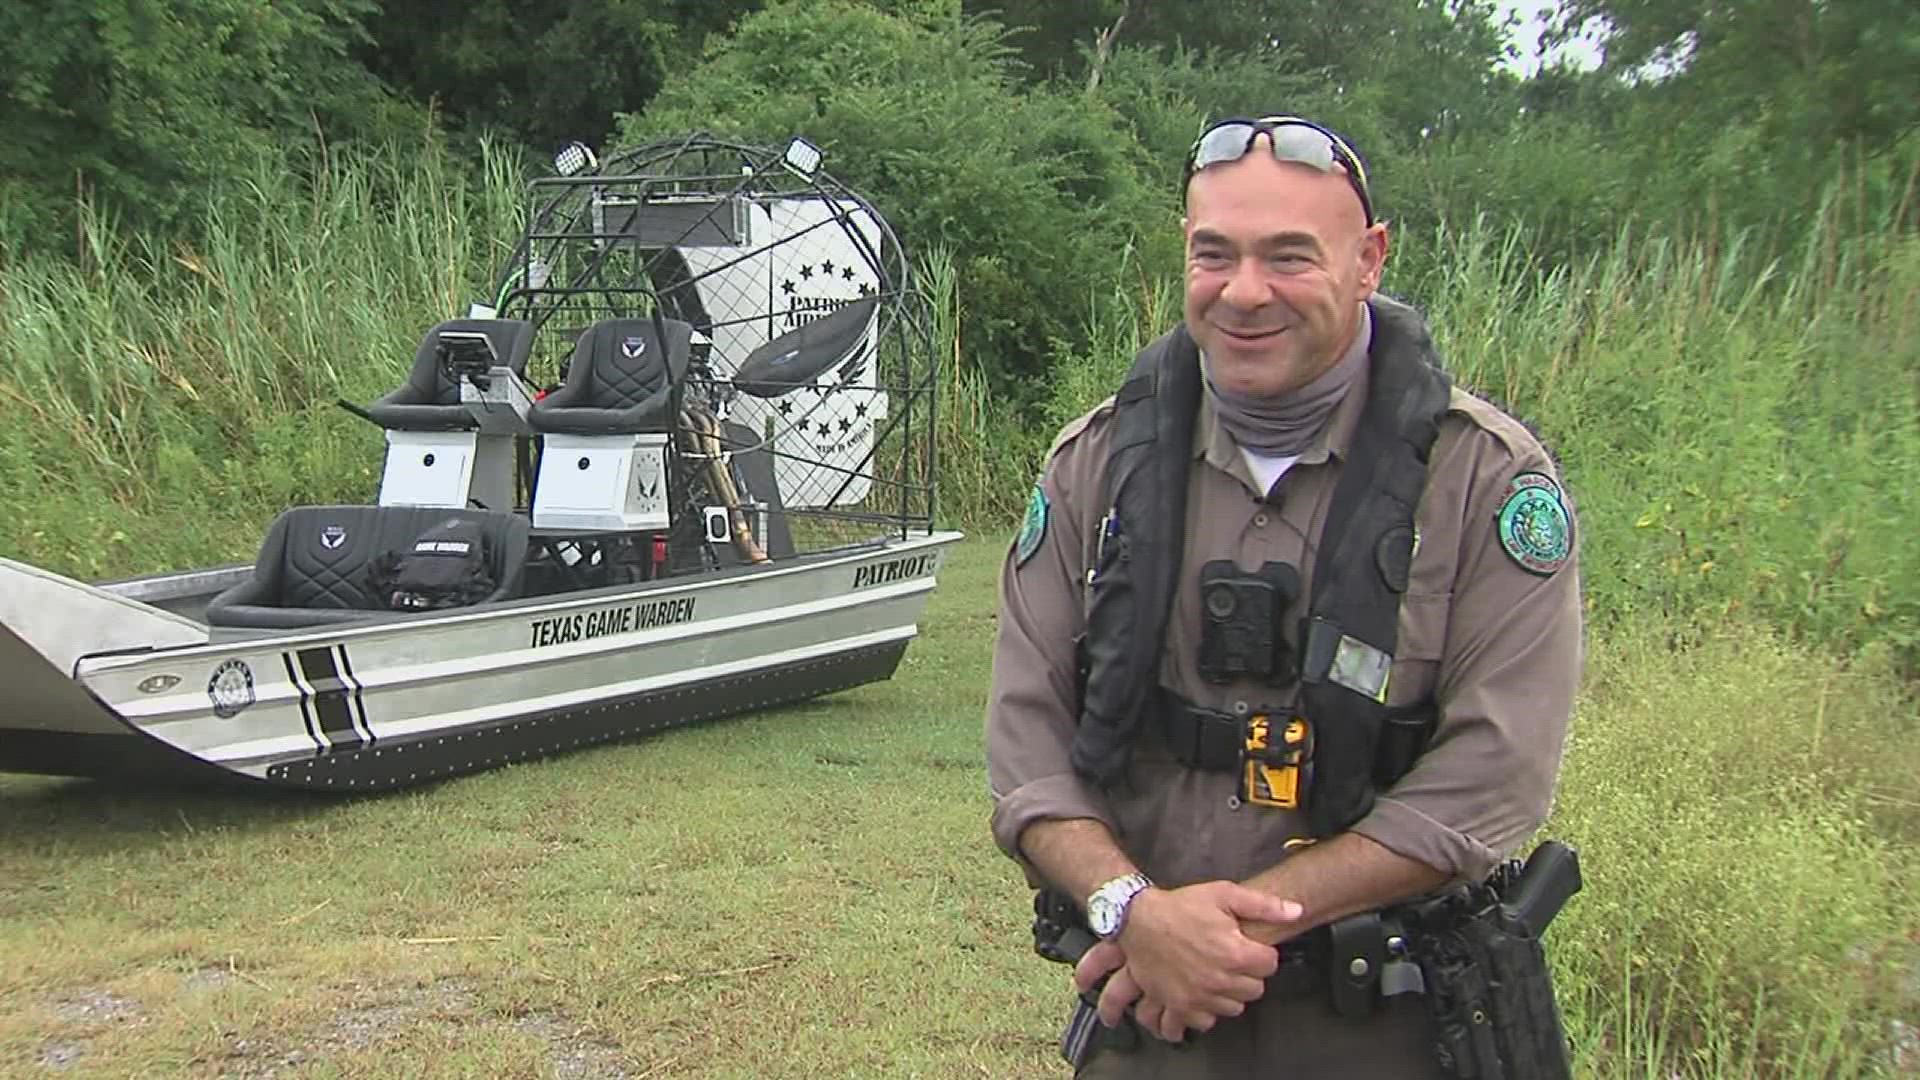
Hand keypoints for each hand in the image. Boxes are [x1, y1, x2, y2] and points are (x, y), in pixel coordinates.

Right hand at [1100, 881, 1303, 1040]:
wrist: (1138, 920)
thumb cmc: (1182, 906)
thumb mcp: (1223, 894)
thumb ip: (1263, 904)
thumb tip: (1297, 911)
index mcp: (1234, 953)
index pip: (1270, 965)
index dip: (1261, 954)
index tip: (1248, 946)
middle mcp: (1219, 980)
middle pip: (1255, 990)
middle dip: (1248, 975)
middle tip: (1232, 959)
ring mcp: (1198, 996)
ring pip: (1233, 1008)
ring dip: (1229, 994)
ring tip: (1216, 974)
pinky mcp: (1179, 1006)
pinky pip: (1204, 1022)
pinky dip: (1205, 1011)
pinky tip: (1201, 994)